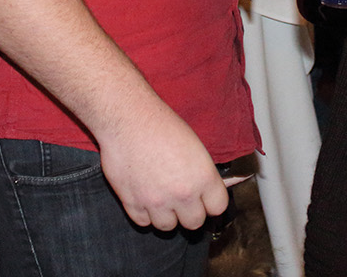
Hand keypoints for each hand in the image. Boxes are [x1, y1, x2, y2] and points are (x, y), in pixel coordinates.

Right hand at [94, 101, 228, 231]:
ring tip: (161, 196)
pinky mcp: (133, 204)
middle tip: (181, 199)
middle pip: (194, 223)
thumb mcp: (194, 146)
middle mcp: (183, 194)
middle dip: (189, 212)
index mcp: (203, 177)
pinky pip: (143, 222)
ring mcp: (157, 202)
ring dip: (165, 215)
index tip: (205, 199)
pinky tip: (144, 195)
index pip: (218, 208)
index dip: (211, 203)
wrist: (128, 119)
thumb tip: (209, 189)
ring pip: (168, 227)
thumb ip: (203, 173)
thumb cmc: (161, 125)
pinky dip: (144, 213)